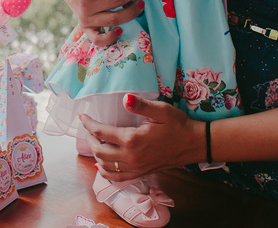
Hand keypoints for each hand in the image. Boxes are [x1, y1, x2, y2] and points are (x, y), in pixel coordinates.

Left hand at [78, 95, 202, 179]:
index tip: (83, 117)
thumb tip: (125, 99)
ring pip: (106, 167)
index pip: (102, 133)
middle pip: (99, 151)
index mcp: (133, 140)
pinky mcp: (141, 173)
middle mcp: (131, 157)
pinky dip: (106, 172)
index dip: (89, 124)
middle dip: (90, 139)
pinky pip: (117, 178)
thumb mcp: (161, 110)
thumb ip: (141, 105)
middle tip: (88, 128)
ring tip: (95, 142)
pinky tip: (104, 163)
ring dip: (96, 155)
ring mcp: (136, 168)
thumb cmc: (178, 125)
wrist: (194, 144)